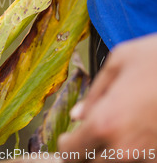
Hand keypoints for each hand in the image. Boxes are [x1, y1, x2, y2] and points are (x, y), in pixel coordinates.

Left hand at [59, 34, 156, 161]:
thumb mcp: (121, 61)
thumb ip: (95, 93)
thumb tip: (78, 115)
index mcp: (105, 122)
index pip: (72, 152)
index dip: (67, 145)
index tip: (70, 138)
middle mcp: (126, 149)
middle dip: (88, 153)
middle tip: (92, 138)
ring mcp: (152, 158)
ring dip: (114, 155)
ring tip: (120, 134)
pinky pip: (146, 161)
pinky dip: (139, 154)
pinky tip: (142, 137)